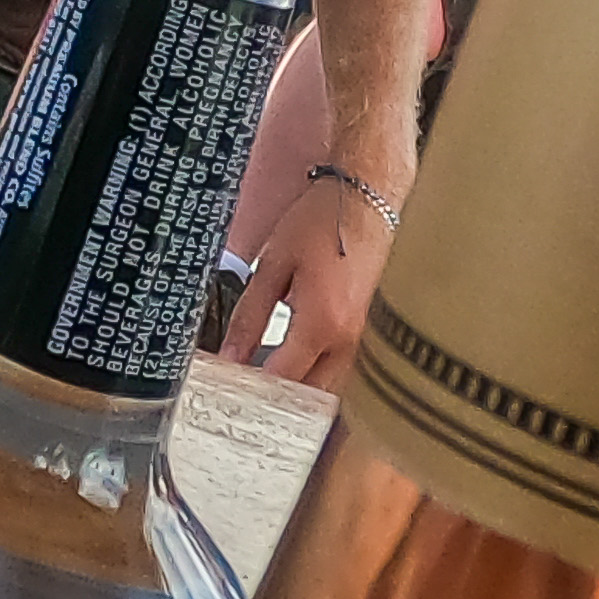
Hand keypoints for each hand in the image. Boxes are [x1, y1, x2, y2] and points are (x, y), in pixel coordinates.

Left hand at [218, 170, 394, 389]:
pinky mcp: (371, 329)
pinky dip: (320, 373)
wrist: (368, 197)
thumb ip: (249, 317)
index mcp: (322, 324)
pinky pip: (344, 368)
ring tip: (267, 379)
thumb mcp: (273, 266)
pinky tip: (296, 361)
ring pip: (332, 387)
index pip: (282, 380)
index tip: (228, 388)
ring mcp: (366, 337)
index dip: (252, 390)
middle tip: (246, 395)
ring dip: (302, 391)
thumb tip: (230, 356)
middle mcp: (350, 339)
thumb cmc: (322, 221)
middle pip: (312, 396)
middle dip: (279, 401)